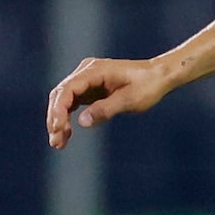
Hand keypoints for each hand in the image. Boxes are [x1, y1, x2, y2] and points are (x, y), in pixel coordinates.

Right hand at [47, 57, 173, 148]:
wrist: (159, 76)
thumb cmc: (148, 86)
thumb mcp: (129, 100)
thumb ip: (105, 110)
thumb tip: (81, 122)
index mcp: (94, 70)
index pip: (68, 89)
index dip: (59, 109)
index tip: (58, 128)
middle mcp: (86, 72)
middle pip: (61, 94)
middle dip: (55, 118)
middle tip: (55, 141)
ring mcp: (87, 80)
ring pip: (64, 100)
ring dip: (60, 120)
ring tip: (58, 144)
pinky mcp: (91, 88)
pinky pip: (73, 103)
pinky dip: (69, 118)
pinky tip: (67, 134)